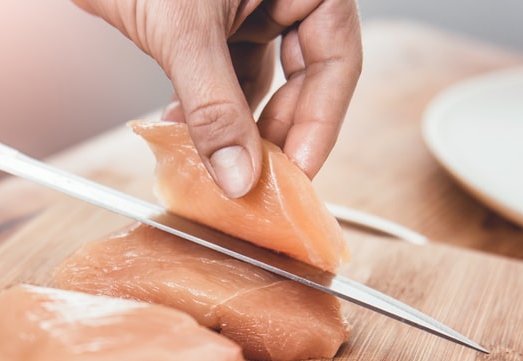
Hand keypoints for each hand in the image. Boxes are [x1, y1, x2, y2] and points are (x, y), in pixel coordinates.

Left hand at [73, 0, 361, 197]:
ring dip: (234, 127)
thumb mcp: (186, 32)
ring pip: (258, 82)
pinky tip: (185, 133)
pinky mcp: (210, 21)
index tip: (296, 175)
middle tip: (256, 181)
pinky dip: (204, 108)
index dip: (319, 125)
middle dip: (275, 132)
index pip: (337, 62)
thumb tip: (239, 175)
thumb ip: (215, 108)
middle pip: (303, 78)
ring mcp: (247, 6)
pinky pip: (220, 75)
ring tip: (215, 163)